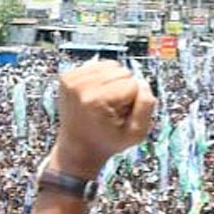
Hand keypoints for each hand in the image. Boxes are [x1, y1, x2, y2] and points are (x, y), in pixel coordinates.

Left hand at [50, 61, 155, 178]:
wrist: (78, 148)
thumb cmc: (107, 142)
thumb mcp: (135, 134)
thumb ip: (146, 106)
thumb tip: (142, 82)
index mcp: (97, 100)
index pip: (133, 84)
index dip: (133, 101)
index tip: (121, 116)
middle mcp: (81, 86)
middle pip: (122, 71)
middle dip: (123, 90)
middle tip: (112, 110)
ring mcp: (71, 79)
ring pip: (111, 65)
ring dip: (113, 82)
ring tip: (104, 102)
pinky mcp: (67, 76)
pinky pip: (97, 65)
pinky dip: (101, 79)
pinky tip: (96, 96)